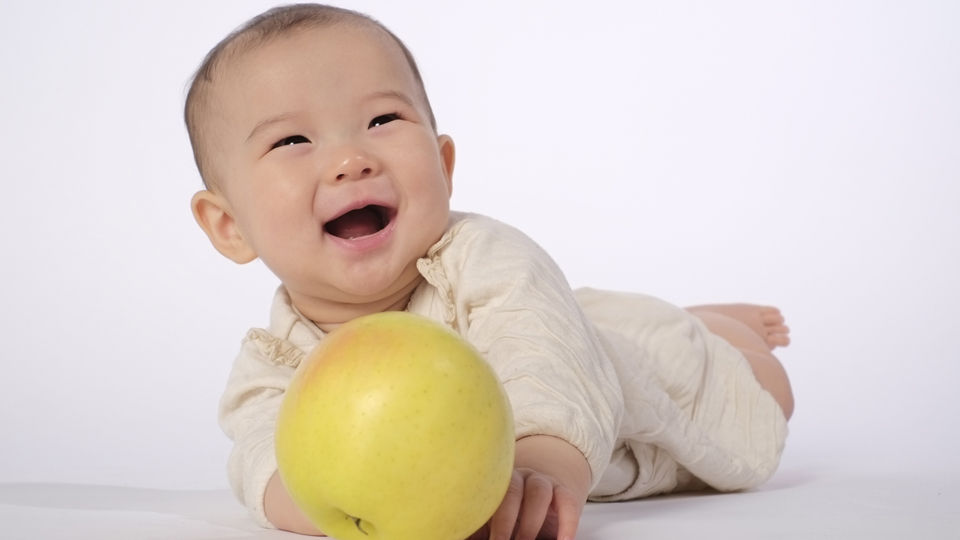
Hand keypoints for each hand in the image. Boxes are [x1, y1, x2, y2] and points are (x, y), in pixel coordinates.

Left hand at [468, 435, 590, 539]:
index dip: (483, 513)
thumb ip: (472, 529)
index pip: (487, 493)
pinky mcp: (563, 492)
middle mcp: (518, 477)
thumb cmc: (504, 516)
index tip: (487, 537)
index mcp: (494, 483)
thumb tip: (454, 535)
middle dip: (506, 521)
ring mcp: (542, 482)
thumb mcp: (487, 522)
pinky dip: (567, 522)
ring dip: (531, 521)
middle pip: (512, 490)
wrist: (540, 495)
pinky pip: (567, 502)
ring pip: (539, 491)